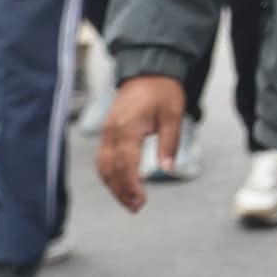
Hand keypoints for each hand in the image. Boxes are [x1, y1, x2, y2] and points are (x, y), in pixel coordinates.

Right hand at [95, 74, 191, 212]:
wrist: (148, 69)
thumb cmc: (162, 90)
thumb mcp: (173, 115)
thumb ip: (169, 143)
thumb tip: (168, 168)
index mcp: (128, 128)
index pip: (125, 165)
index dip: (131, 186)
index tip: (141, 200)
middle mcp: (112, 132)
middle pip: (110, 169)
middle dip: (121, 191)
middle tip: (135, 207)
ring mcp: (107, 131)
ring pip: (102, 166)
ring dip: (113, 185)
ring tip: (128, 201)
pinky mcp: (107, 130)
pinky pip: (102, 157)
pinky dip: (108, 173)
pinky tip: (119, 183)